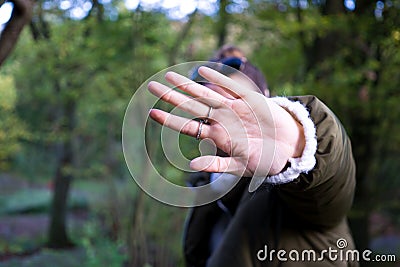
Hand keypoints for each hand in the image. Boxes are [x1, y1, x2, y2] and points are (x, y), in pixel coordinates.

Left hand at [148, 67, 304, 176]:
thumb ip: (216, 165)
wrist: (289, 148)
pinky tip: (204, 72)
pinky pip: (232, 88)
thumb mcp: (239, 167)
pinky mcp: (251, 100)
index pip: (189, 126)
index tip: (152, 113)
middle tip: (151, 87)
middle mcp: (221, 120)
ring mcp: (234, 109)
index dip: (170, 120)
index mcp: (217, 136)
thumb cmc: (262, 160)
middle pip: (192, 106)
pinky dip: (219, 80)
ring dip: (188, 85)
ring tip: (170, 76)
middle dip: (172, 96)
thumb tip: (192, 166)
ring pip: (207, 94)